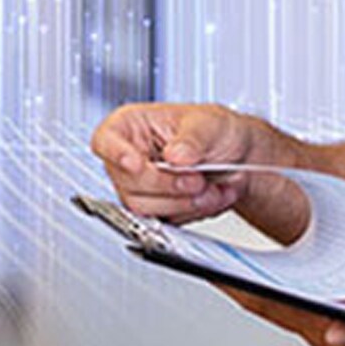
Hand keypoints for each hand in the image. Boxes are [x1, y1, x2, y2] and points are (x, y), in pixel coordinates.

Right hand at [90, 103, 259, 222]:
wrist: (238, 156)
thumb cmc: (217, 130)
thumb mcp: (210, 123)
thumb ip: (193, 138)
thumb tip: (176, 155)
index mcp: (134, 125)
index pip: (106, 140)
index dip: (116, 153)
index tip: (136, 163)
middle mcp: (131, 156)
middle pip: (128, 182)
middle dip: (168, 185)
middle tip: (198, 179)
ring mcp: (140, 185)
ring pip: (144, 208)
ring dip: (183, 203)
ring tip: (210, 189)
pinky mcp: (155, 209)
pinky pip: (163, 222)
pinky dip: (192, 213)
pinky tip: (210, 198)